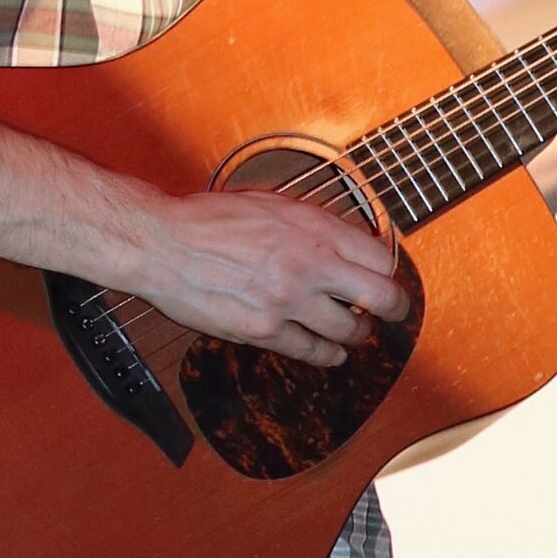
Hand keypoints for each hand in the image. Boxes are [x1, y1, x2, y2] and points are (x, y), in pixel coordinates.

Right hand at [125, 185, 412, 363]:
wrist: (162, 244)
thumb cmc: (210, 219)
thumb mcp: (271, 202)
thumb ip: (314, 221)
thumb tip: (352, 238)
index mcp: (312, 228)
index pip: (380, 256)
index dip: (387, 269)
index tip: (384, 276)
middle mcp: (308, 264)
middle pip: (381, 297)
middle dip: (394, 308)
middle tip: (393, 311)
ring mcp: (288, 301)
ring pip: (351, 331)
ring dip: (358, 333)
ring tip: (355, 331)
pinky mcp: (264, 331)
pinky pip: (312, 352)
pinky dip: (327, 354)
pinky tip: (329, 351)